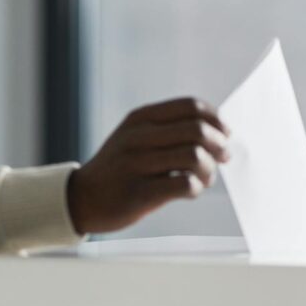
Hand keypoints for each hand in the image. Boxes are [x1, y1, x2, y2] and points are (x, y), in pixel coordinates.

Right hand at [67, 97, 229, 234]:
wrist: (81, 198)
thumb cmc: (118, 170)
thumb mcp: (134, 137)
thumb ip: (168, 131)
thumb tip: (218, 133)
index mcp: (139, 118)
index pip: (190, 106)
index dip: (216, 119)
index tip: (224, 134)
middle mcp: (137, 137)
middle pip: (197, 131)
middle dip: (219, 145)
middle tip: (223, 158)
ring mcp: (136, 165)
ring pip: (194, 157)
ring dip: (208, 169)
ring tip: (203, 178)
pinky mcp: (138, 193)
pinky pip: (184, 184)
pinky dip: (195, 188)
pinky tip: (189, 191)